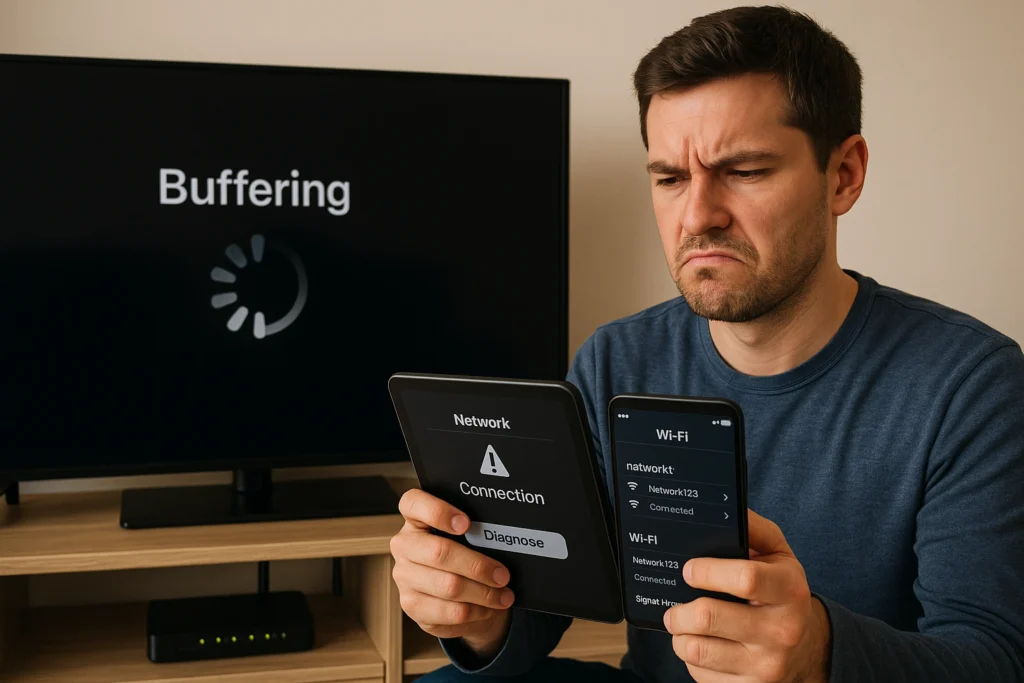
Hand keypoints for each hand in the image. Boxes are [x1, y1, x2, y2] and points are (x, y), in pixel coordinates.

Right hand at [390, 488, 514, 657]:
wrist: (456, 594)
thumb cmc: (465, 554)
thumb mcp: (468, 537)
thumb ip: (476, 531)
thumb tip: (503, 538)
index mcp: (415, 518)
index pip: (413, 503)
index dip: (438, 511)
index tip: (466, 523)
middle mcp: (404, 545)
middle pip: (439, 552)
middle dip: (477, 566)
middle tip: (503, 575)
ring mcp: (404, 576)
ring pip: (448, 586)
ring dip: (483, 593)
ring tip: (503, 596)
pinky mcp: (412, 605)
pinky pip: (449, 611)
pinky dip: (476, 611)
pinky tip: (488, 608)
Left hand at [663, 510, 831, 682]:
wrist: (808, 648)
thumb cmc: (782, 592)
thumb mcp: (778, 554)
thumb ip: (752, 527)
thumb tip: (719, 506)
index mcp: (789, 590)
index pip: (744, 578)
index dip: (707, 571)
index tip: (688, 570)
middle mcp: (781, 631)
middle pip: (708, 617)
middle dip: (679, 609)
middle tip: (674, 605)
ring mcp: (766, 666)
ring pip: (695, 649)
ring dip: (680, 634)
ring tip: (683, 623)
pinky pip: (699, 674)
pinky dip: (692, 658)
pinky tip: (703, 645)